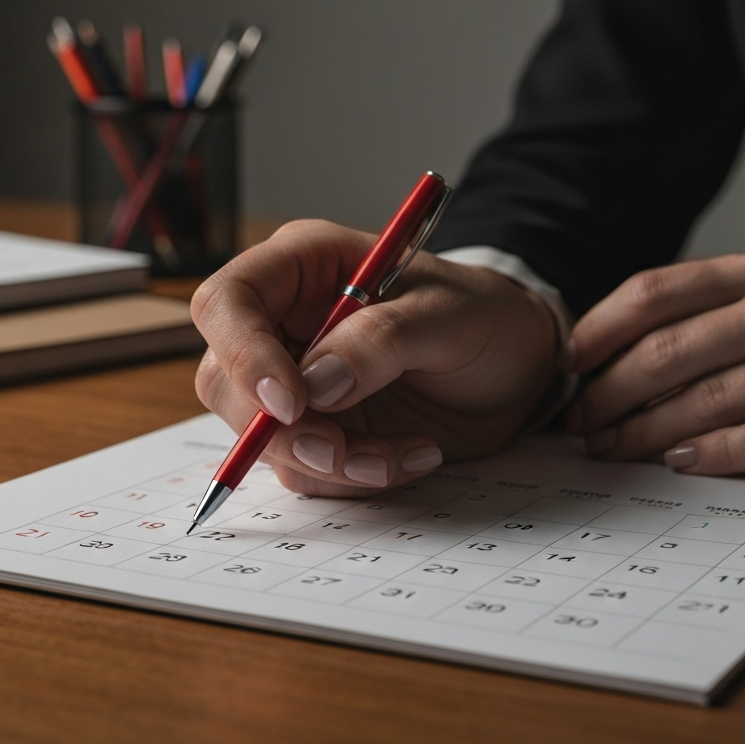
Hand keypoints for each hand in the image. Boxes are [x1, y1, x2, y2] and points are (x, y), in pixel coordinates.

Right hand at [192, 220, 557, 496]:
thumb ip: (382, 340)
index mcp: (304, 266)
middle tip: (343, 450)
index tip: (292, 403)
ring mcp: (297, 379)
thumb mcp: (449, 315)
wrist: (519, 366)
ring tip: (405, 453)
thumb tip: (315, 384)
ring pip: (260, 437)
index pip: (228, 301)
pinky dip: (354, 477)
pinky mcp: (318, 428)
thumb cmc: (485, 316)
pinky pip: (304, 469)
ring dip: (329, 462)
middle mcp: (285, 322)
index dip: (243, 353)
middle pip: (225, 380)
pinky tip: (410, 455)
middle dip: (281, 429)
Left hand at [564, 248, 744, 475]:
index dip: (598, 328)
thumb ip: (702, 315)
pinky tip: (678, 461)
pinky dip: (716, 452)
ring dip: (644, 431)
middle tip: (579, 422)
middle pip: (667, 351)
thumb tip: (601, 357)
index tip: (565, 362)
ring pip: (706, 398)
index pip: (654, 291)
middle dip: (609, 393)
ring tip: (610, 449)